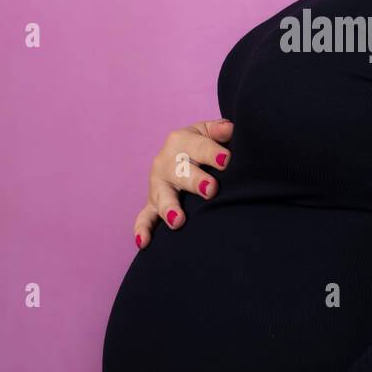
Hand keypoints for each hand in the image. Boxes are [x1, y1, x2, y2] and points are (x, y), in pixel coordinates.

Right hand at [133, 119, 233, 248]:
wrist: (183, 156)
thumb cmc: (202, 145)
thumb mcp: (208, 132)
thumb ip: (218, 130)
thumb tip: (229, 129)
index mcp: (181, 141)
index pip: (199, 146)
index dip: (213, 153)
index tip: (227, 160)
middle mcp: (165, 162)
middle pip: (179, 171)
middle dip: (195, 180)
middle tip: (210, 189)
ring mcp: (158, 185)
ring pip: (162, 196)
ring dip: (169, 207)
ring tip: (178, 220)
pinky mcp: (152, 204)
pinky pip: (145, 218)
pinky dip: (142, 229)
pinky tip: (144, 242)